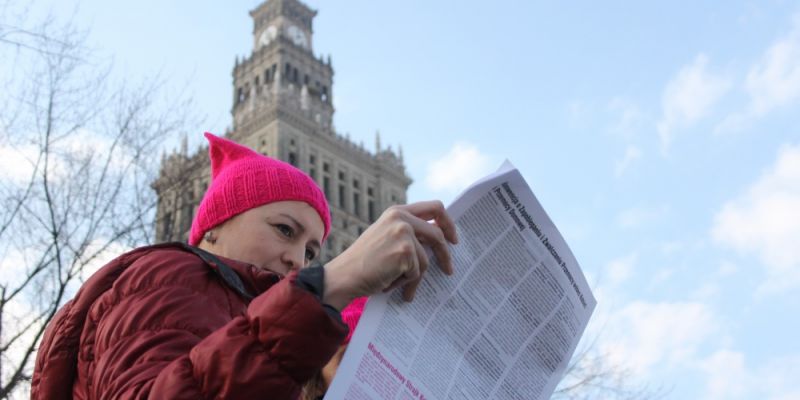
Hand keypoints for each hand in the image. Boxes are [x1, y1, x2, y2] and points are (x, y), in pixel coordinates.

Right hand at [322, 201, 457, 309]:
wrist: (343, 276)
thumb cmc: (363, 262)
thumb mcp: (384, 236)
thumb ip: (407, 232)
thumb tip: (438, 241)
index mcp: (397, 211)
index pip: (435, 207)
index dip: (448, 223)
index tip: (453, 239)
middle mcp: (401, 218)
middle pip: (437, 234)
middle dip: (445, 254)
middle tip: (449, 269)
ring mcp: (403, 233)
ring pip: (426, 259)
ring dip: (413, 275)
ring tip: (396, 281)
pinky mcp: (404, 251)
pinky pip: (417, 272)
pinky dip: (406, 282)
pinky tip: (389, 281)